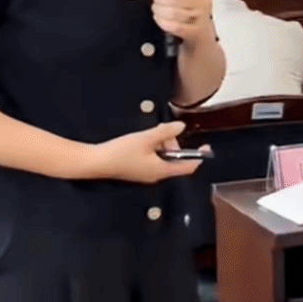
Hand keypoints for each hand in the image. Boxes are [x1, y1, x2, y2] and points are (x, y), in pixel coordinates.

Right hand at [83, 121, 206, 183]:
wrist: (96, 162)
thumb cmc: (122, 152)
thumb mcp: (146, 138)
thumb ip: (165, 132)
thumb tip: (182, 126)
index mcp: (162, 170)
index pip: (188, 167)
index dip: (199, 157)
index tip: (206, 146)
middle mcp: (157, 175)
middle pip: (175, 160)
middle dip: (173, 144)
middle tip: (164, 132)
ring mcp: (147, 174)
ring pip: (164, 157)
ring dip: (162, 144)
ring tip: (151, 135)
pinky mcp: (138, 170)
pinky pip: (154, 158)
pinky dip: (154, 148)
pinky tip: (144, 140)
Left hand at [148, 0, 214, 48]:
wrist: (198, 26)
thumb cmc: (185, 3)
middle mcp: (204, 0)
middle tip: (157, 1)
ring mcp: (201, 17)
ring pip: (172, 13)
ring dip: (159, 11)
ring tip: (158, 10)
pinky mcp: (195, 31)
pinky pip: (174, 27)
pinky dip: (163, 23)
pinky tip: (162, 20)